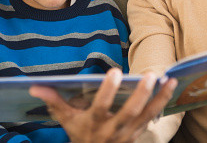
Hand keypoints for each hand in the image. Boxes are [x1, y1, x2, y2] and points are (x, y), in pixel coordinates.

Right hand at [29, 68, 176, 142]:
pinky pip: (153, 118)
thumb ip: (54, 102)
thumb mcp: (66, 120)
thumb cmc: (80, 135)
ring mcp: (128, 134)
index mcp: (94, 124)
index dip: (107, 91)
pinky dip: (163, 102)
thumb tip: (35, 87)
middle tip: (149, 76)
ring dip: (159, 98)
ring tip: (169, 80)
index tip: (114, 72)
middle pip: (129, 113)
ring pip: (146, 115)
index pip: (101, 107)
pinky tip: (171, 87)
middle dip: (140, 94)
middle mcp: (113, 130)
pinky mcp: (138, 134)